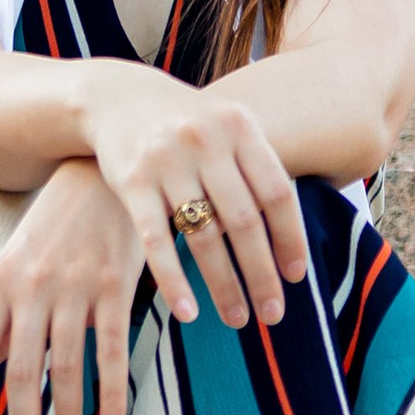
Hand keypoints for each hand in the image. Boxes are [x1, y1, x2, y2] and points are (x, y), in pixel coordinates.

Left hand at [0, 161, 185, 414]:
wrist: (101, 171)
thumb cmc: (54, 224)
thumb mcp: (17, 261)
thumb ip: (3, 315)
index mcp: (0, 282)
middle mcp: (33, 288)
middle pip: (23, 370)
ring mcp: (76, 287)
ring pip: (68, 367)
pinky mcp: (115, 286)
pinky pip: (111, 349)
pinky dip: (111, 392)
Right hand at [81, 66, 308, 331]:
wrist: (117, 95)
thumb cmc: (187, 123)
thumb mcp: (227, 127)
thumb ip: (258, 169)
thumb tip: (295, 235)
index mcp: (239, 128)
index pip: (277, 194)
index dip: (290, 239)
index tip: (297, 277)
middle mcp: (206, 142)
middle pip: (244, 221)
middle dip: (262, 273)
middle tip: (274, 314)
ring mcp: (167, 161)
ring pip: (203, 236)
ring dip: (224, 285)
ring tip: (237, 318)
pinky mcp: (132, 182)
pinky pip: (157, 241)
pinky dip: (174, 280)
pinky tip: (189, 312)